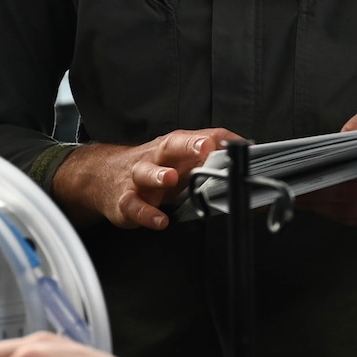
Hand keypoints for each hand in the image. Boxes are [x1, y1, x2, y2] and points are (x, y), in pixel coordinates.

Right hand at [50, 127, 243, 229]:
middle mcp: (156, 157)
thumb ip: (212, 165)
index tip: (242, 145)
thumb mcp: (180, 163)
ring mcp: (138, 178)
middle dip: (189, 145)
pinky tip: (160, 220)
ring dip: (158, 175)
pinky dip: (147, 214)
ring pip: (146, 173)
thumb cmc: (152, 169)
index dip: (221, 139)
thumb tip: (253, 176)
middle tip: (206, 147)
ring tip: (170, 179)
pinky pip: (134, 206)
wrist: (103, 176)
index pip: (201, 136)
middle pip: (172, 145)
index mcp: (173, 147)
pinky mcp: (125, 200)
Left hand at [298, 101, 356, 229]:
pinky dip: (339, 214)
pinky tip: (322, 204)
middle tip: (291, 192)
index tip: (304, 179)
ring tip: (300, 197)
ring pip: (355, 213)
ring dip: (324, 208)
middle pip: (353, 199)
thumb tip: (345, 135)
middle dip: (319, 197)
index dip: (328, 181)